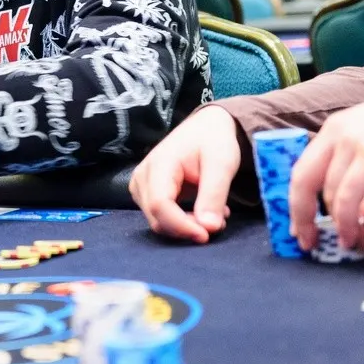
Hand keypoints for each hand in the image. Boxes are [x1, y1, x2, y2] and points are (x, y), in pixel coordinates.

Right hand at [129, 105, 238, 242]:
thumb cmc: (213, 141)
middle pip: (157, 218)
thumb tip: (208, 228)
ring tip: (214, 213)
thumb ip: (213, 195)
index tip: (207, 235)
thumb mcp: (222, 164)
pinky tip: (202, 211)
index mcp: (159, 164)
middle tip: (219, 221)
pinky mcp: (146, 193)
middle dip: (187, 228)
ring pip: (158, 222)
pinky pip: (160, 218)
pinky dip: (182, 222)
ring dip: (186, 226)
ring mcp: (141, 186)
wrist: (205, 128)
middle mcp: (142, 176)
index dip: (181, 226)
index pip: (159, 205)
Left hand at [289, 79, 363, 251]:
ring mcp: (353, 142)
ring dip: (339, 227)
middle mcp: (337, 133)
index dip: (297, 203)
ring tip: (351, 244)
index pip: (302, 169)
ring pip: (328, 194)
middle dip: (302, 217)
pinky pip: (348, 196)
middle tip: (309, 242)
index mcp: (335, 130)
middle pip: (302, 181)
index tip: (300, 227)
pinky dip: (348, 222)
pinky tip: (356, 235)